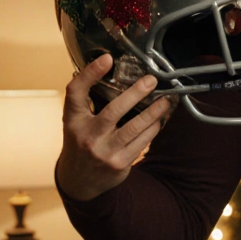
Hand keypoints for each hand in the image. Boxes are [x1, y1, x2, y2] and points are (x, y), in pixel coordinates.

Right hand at [55, 54, 172, 201]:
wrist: (79, 181)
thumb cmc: (82, 142)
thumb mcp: (77, 122)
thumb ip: (88, 101)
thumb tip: (111, 69)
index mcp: (73, 120)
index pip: (76, 92)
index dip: (90, 73)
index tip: (107, 58)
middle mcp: (87, 136)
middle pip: (113, 110)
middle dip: (135, 93)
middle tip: (151, 80)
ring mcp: (103, 151)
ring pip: (134, 128)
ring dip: (154, 112)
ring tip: (166, 100)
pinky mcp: (119, 163)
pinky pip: (142, 142)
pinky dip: (153, 128)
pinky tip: (160, 120)